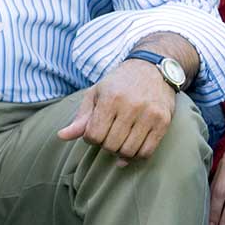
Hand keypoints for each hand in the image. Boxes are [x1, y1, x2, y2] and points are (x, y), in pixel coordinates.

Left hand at [57, 58, 176, 161]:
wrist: (152, 68)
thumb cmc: (119, 83)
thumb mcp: (96, 93)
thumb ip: (80, 117)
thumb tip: (61, 136)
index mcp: (110, 98)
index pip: (94, 135)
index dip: (90, 139)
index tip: (94, 132)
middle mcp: (131, 106)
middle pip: (111, 145)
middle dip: (105, 146)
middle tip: (107, 137)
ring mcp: (149, 115)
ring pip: (128, 151)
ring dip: (120, 153)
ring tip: (119, 142)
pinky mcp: (163, 122)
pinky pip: (147, 151)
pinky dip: (136, 156)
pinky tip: (131, 149)